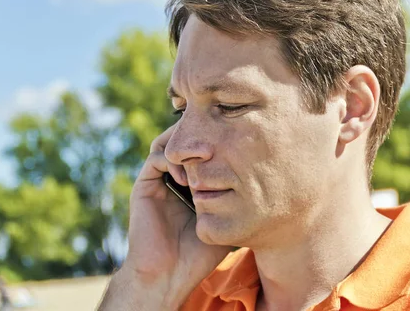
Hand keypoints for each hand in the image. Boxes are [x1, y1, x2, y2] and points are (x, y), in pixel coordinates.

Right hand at [102, 124, 232, 309]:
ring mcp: (159, 180)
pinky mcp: (145, 185)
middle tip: (220, 142)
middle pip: (186, 141)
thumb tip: (264, 180)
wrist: (170, 274)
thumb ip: (238, 200)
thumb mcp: (227, 221)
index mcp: (192, 184)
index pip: (203, 150)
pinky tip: (186, 177)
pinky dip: (171, 159)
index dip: (217, 142)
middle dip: (202, 136)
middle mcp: (175, 178)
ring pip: (170, 143)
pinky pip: (156, 157)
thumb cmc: (200, 254)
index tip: (235, 145)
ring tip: (205, 156)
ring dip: (186, 145)